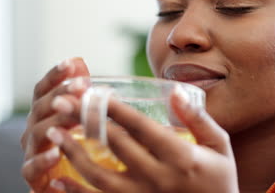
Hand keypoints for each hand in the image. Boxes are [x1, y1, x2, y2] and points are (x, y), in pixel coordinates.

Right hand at [21, 57, 89, 192]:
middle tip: (82, 86)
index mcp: (45, 113)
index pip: (44, 89)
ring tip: (74, 117)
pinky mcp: (34, 176)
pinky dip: (43, 161)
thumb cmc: (74, 145)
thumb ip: (77, 91)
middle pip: (41, 107)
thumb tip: (79, 62)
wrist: (67, 182)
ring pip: (38, 133)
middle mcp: (35, 128)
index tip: (71, 64)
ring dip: (56, 122)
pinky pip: (31, 168)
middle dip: (61, 94)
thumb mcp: (80, 117)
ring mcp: (32, 150)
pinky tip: (57, 153)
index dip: (55, 76)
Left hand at [47, 87, 238, 192]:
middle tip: (62, 101)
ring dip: (72, 152)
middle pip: (113, 144)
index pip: (139, 126)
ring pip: (98, 176)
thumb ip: (199, 119)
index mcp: (179, 157)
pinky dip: (75, 192)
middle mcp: (157, 177)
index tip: (91, 91)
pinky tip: (58, 177)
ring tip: (54, 132)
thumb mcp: (220, 146)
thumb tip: (176, 92)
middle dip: (84, 119)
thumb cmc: (220, 180)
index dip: (113, 107)